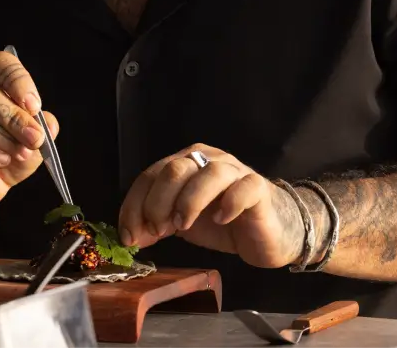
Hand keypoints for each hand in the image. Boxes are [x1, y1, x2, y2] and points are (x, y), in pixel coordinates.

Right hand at [0, 50, 57, 233]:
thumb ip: (42, 129)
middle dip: (14, 117)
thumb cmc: (6, 156)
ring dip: (2, 138)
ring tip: (20, 153)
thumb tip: (49, 123)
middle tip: (34, 138)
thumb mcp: (32, 143)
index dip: (17, 80)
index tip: (34, 106)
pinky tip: (1, 160)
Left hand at [117, 144, 304, 268]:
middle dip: (158, 202)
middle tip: (158, 230)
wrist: (267, 230)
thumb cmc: (222, 220)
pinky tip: (222, 219)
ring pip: (209, 173)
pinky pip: (244, 188)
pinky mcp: (258, 188)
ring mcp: (235, 171)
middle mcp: (208, 160)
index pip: (150, 175)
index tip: (129, 236)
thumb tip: (130, 236)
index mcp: (185, 163)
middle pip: (175, 169)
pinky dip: (230, 203)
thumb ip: (156, 224)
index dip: (135, 205)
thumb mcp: (182, 223)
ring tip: (183, 226)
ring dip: (190, 200)